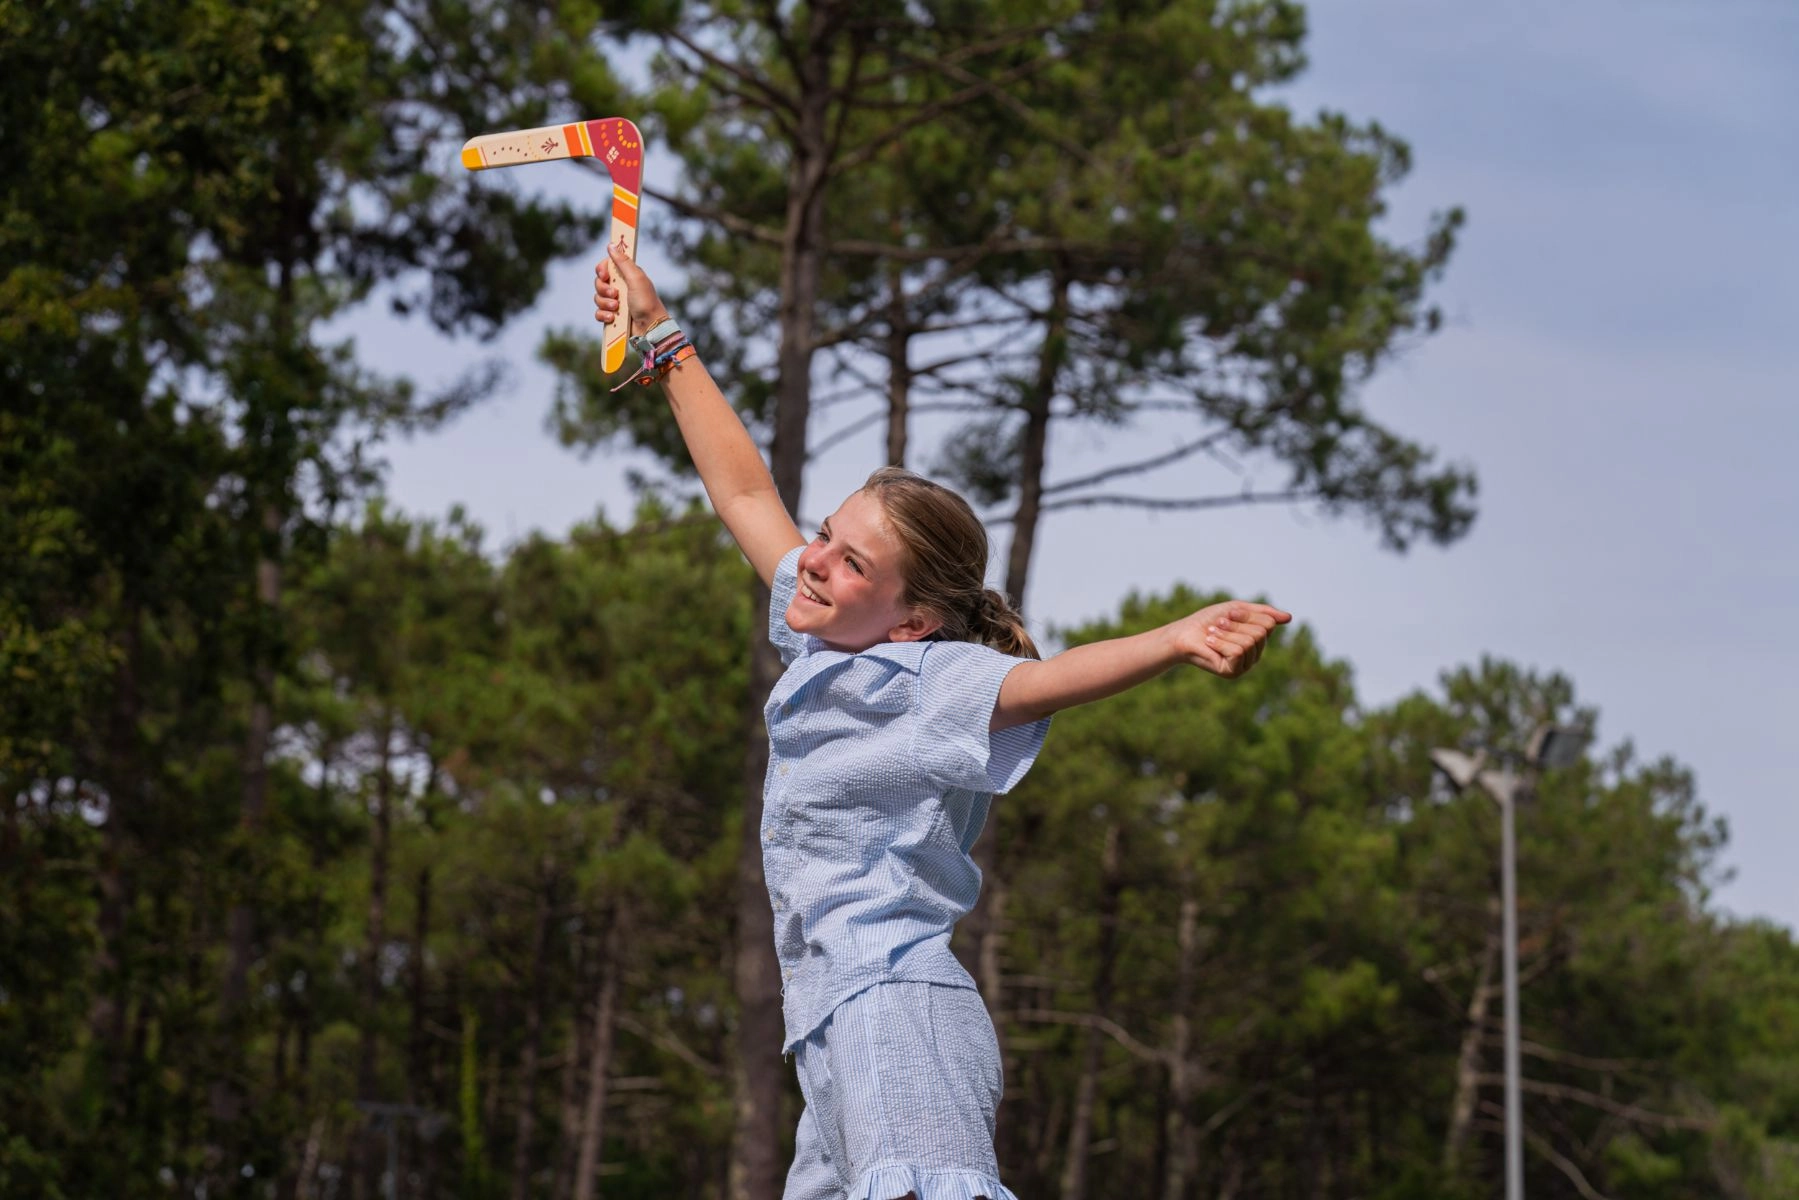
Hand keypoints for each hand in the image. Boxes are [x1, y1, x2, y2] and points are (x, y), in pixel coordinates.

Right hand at [593, 241, 669, 334]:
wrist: (650, 327)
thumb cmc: (647, 302)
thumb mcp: (636, 278)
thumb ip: (623, 262)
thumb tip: (611, 245)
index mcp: (626, 275)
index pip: (606, 266)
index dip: (602, 270)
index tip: (605, 275)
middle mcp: (620, 287)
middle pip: (599, 282)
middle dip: (604, 289)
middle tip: (616, 295)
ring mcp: (616, 302)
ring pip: (598, 298)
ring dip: (605, 303)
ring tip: (617, 308)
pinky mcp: (612, 316)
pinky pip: (598, 313)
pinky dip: (604, 315)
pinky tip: (612, 318)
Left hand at [1171, 601, 1291, 678]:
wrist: (1183, 634)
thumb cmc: (1208, 621)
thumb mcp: (1236, 610)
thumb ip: (1262, 613)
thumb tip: (1290, 618)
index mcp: (1257, 639)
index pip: (1268, 623)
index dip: (1247, 615)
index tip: (1229, 613)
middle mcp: (1254, 654)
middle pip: (1261, 633)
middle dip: (1237, 624)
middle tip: (1218, 624)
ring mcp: (1244, 665)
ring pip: (1249, 642)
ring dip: (1227, 633)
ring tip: (1212, 633)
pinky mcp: (1232, 672)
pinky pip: (1238, 652)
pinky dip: (1221, 642)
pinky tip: (1209, 642)